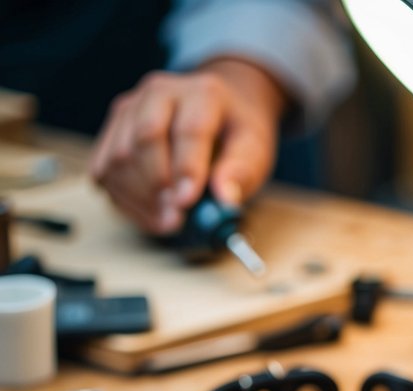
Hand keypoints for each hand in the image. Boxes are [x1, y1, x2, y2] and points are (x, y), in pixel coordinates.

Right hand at [89, 59, 286, 234]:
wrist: (218, 112)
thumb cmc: (236, 133)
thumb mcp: (254, 149)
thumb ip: (242, 172)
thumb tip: (225, 199)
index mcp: (202, 94)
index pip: (189, 130)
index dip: (186, 168)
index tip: (187, 203)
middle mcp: (159, 92)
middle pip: (145, 138)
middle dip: (158, 186)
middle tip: (175, 219)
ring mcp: (130, 109)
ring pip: (119, 156)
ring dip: (139, 197)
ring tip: (167, 222)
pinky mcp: (111, 130)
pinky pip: (104, 169)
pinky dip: (123, 199)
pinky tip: (149, 214)